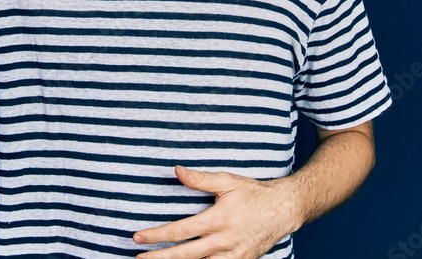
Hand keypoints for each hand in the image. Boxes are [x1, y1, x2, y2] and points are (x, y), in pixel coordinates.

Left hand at [133, 166, 299, 258]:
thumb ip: (201, 179)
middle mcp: (224, 242)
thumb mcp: (227, 181)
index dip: (157, 235)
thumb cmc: (254, 194)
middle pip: (186, 255)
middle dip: (160, 257)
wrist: (283, 210)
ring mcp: (233, 256)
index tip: (138, 237)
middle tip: (138, 257)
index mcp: (218, 220)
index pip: (181, 231)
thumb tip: (177, 171)